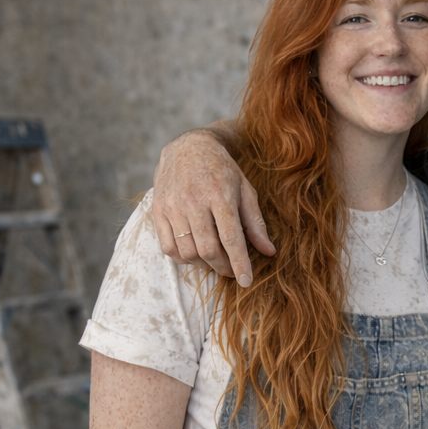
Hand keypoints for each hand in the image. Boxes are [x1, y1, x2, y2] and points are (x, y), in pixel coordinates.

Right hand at [152, 123, 274, 283]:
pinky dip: (183, 258)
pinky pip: (168, 247)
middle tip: (232, 270)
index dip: (239, 263)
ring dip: (204, 265)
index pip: (231, 238)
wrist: (187, 147)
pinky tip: (194, 254)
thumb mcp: (245, 189)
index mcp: (220, 194)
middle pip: (208, 249)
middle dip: (223, 267)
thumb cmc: (222, 170)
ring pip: (188, 252)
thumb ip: (255, 222)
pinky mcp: (158, 210)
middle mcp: (194, 201)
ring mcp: (173, 206)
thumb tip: (269, 252)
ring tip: (215, 261)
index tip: (246, 281)